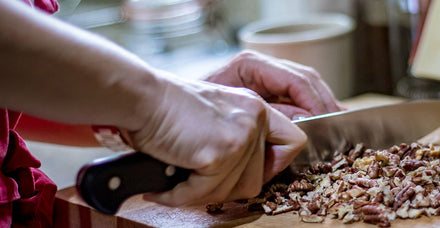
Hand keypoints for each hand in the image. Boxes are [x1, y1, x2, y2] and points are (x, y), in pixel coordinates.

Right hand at [133, 72, 305, 205]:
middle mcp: (255, 119)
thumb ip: (240, 136)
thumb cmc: (167, 108)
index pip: (294, 141)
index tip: (249, 171)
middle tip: (197, 181)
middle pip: (258, 178)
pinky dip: (181, 196)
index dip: (276, 163)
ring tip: (178, 181)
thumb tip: (250, 175)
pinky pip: (206, 193)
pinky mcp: (221, 153)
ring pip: (236, 190)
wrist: (142, 98)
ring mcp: (241, 136)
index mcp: (256, 108)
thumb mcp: (217, 114)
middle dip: (226, 187)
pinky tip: (165, 188)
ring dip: (203, 193)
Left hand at [205, 50, 344, 119]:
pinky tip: (325, 121)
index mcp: (251, 65)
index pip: (296, 80)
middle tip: (337, 126)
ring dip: (323, 105)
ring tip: (336, 125)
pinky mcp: (267, 89)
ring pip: (306, 85)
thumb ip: (268, 114)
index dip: (316, 102)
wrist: (173, 111)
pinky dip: (313, 108)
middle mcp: (262, 66)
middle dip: (325, 103)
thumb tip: (304, 119)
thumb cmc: (194, 110)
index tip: (326, 122)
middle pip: (306, 79)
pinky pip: (297, 94)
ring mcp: (266, 76)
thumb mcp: (232, 113)